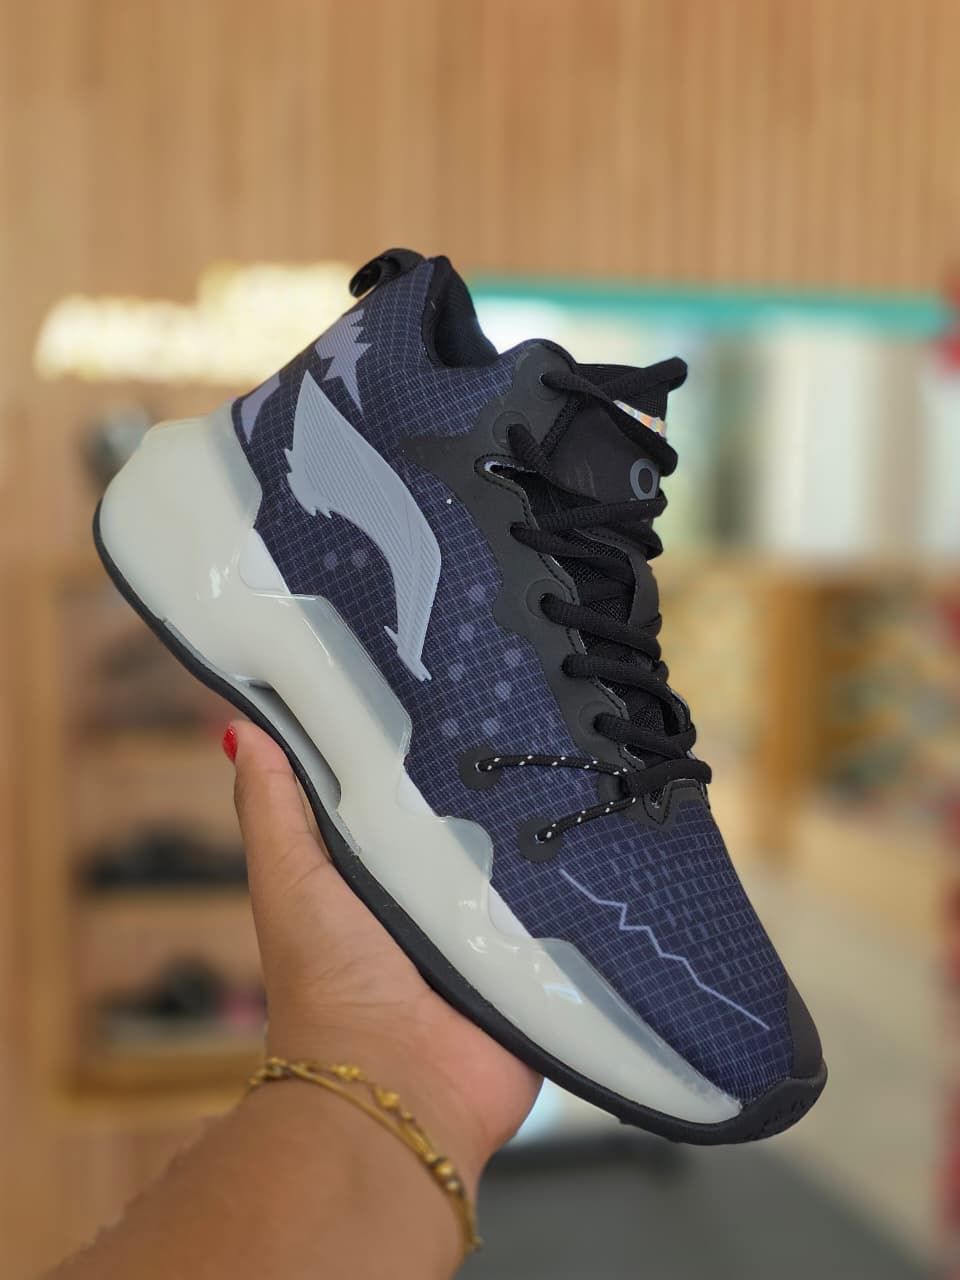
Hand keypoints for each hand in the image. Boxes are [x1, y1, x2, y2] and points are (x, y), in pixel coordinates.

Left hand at [226, 720, 540, 1190]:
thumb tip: (242, 730)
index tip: (450, 686)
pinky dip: (582, 893)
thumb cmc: (330, 987)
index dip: (423, 750)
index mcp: (378, 876)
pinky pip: (568, 920)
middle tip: (535, 721)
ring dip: (547, 836)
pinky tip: (608, 844)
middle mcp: (437, 903)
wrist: (397, 1089)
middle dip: (499, 787)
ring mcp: (491, 938)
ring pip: (528, 867)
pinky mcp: (537, 970)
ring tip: (583, 770)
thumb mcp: (292, 881)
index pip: (407, 798)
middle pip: (475, 827)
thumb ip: (273, 810)